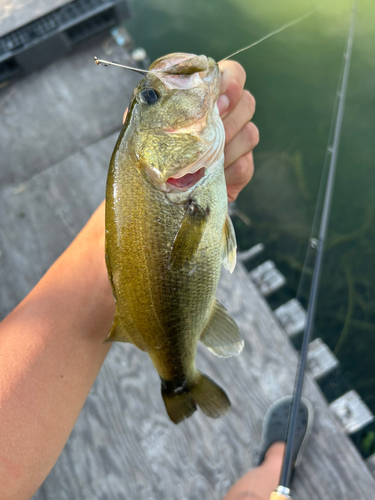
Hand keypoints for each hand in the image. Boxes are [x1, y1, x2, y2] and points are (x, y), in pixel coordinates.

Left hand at [122, 61, 258, 202]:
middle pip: (247, 102)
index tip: (218, 99)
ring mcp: (237, 143)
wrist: (157, 192)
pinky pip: (245, 165)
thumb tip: (158, 90)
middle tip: (209, 129)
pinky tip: (210, 174)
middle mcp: (228, 116)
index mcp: (207, 98)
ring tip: (204, 157)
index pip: (233, 74)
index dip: (232, 81)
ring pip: (250, 133)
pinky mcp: (240, 170)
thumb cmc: (152, 153)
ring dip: (228, 145)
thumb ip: (156, 105)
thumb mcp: (147, 125)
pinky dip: (228, 170)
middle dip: (230, 116)